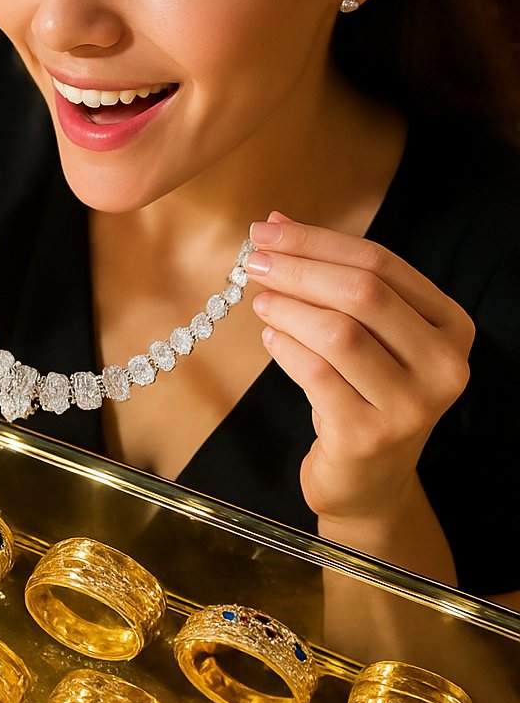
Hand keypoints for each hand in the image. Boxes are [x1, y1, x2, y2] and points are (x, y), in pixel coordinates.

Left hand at [246, 212, 474, 525]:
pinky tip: (269, 336)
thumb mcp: (365, 334)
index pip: (381, 263)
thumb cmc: (363, 393)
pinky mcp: (369, 435)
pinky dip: (285, 348)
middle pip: (362, 293)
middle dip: (299, 268)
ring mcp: (411, 404)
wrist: (368, 481)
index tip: (267, 229)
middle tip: (253, 260)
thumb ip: (331, 278)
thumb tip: (276, 221)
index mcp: (449, 325)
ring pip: (338, 333)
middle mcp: (443, 364)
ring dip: (288, 307)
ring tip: (259, 299)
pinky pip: (316, 375)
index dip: (318, 241)